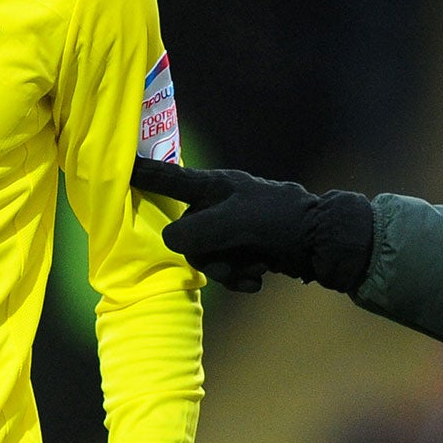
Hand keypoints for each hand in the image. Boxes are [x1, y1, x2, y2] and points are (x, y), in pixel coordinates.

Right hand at [132, 157, 374, 293]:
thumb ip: (195, 232)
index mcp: (215, 187)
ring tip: (253, 269)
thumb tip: (169, 240)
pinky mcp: (248, 249)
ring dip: (229, 270)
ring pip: (208, 257)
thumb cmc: (279, 222)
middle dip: (208, 255)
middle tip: (233, 259)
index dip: (142, 175)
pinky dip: (242, 276)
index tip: (117, 166)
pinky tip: (260, 276)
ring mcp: (234, 228)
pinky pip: (228, 268)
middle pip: (187, 235)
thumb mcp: (233, 224)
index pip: (169, 180)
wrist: (325, 243)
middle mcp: (221, 205)